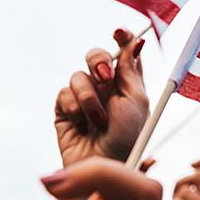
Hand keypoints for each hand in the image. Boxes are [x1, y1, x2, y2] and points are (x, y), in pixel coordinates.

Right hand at [54, 28, 147, 165]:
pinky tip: (82, 125)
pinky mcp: (65, 111)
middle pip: (97, 57)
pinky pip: (63, 94)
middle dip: (98, 62)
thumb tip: (135, 42)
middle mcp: (106, 90)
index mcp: (127, 86)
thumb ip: (131, 71)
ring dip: (89, 98)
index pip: (124, 54)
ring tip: (98, 121)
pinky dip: (74, 108)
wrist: (102, 166)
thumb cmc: (126, 139)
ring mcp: (84, 99)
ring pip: (78, 76)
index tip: (119, 33)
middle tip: (105, 77)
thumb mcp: (136, 102)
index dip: (122, 39)